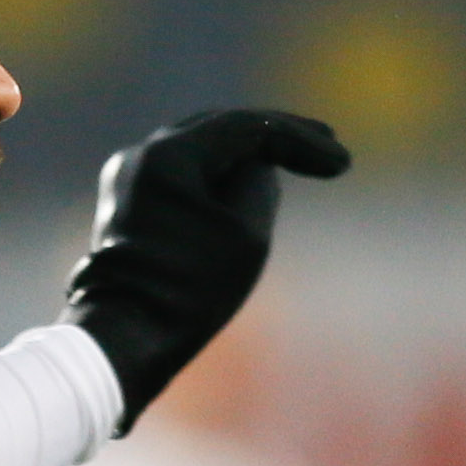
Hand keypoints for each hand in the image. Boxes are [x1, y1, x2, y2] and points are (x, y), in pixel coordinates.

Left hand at [64, 109, 352, 430]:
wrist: (124, 337)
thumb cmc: (191, 291)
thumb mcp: (246, 236)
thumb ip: (260, 185)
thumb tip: (258, 165)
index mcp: (170, 154)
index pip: (248, 127)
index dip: (300, 140)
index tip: (341, 163)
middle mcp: (142, 154)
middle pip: (220, 128)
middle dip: (274, 137)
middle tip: (325, 141)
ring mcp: (128, 177)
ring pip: (199, 150)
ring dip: (245, 155)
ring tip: (291, 161)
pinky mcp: (125, 204)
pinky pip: (181, 175)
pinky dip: (217, 175)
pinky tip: (244, 183)